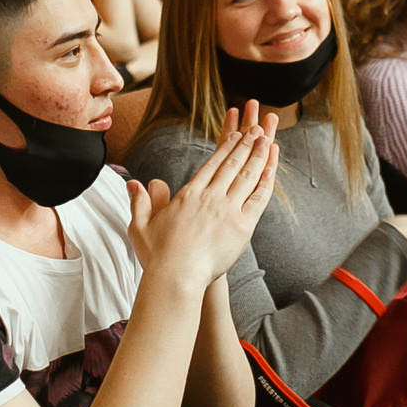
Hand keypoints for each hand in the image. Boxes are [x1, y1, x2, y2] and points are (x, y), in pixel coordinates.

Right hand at [126, 101, 278, 290]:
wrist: (176, 276)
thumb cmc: (158, 256)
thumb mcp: (141, 225)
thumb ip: (140, 202)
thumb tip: (135, 183)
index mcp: (189, 195)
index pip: (212, 165)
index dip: (225, 148)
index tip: (235, 136)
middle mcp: (210, 197)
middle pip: (232, 165)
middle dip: (245, 145)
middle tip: (256, 130)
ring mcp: (227, 210)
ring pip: (246, 176)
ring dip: (257, 155)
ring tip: (266, 140)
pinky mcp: (242, 226)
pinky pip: (258, 198)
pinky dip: (266, 180)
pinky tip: (272, 168)